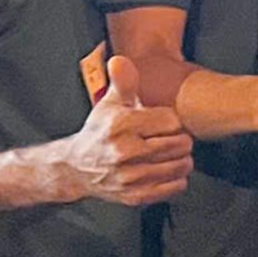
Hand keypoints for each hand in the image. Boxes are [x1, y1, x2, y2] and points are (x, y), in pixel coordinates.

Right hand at [62, 55, 193, 207]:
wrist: (75, 168)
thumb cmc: (99, 132)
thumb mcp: (109, 103)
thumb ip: (122, 82)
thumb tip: (121, 61)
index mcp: (120, 126)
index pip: (172, 121)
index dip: (172, 121)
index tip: (163, 122)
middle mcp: (124, 152)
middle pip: (180, 144)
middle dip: (180, 139)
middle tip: (170, 138)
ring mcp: (130, 177)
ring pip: (181, 166)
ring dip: (182, 159)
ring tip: (170, 153)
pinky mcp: (135, 196)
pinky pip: (175, 187)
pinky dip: (177, 179)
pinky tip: (165, 170)